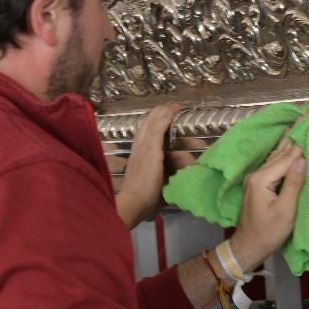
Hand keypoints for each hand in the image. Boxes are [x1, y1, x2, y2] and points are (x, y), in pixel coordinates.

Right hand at [114, 103, 181, 228]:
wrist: (133, 202)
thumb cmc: (142, 201)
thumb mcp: (153, 187)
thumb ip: (163, 182)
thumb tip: (174, 186)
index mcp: (136, 158)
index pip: (142, 136)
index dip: (151, 126)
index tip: (160, 119)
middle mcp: (138, 149)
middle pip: (146, 125)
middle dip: (158, 115)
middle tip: (169, 108)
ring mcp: (144, 148)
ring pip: (152, 124)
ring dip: (163, 113)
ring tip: (173, 106)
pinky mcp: (151, 149)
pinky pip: (159, 128)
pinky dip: (166, 118)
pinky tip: (173, 110)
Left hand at [227, 132, 306, 270]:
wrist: (248, 246)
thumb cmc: (268, 233)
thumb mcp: (286, 211)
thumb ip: (294, 184)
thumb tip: (302, 159)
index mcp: (262, 179)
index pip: (287, 158)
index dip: (301, 142)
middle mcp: (256, 175)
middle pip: (279, 152)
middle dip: (294, 134)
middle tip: (305, 115)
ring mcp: (255, 179)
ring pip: (276, 157)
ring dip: (289, 142)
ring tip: (298, 125)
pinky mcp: (258, 185)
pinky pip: (274, 165)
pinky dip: (284, 154)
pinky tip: (288, 146)